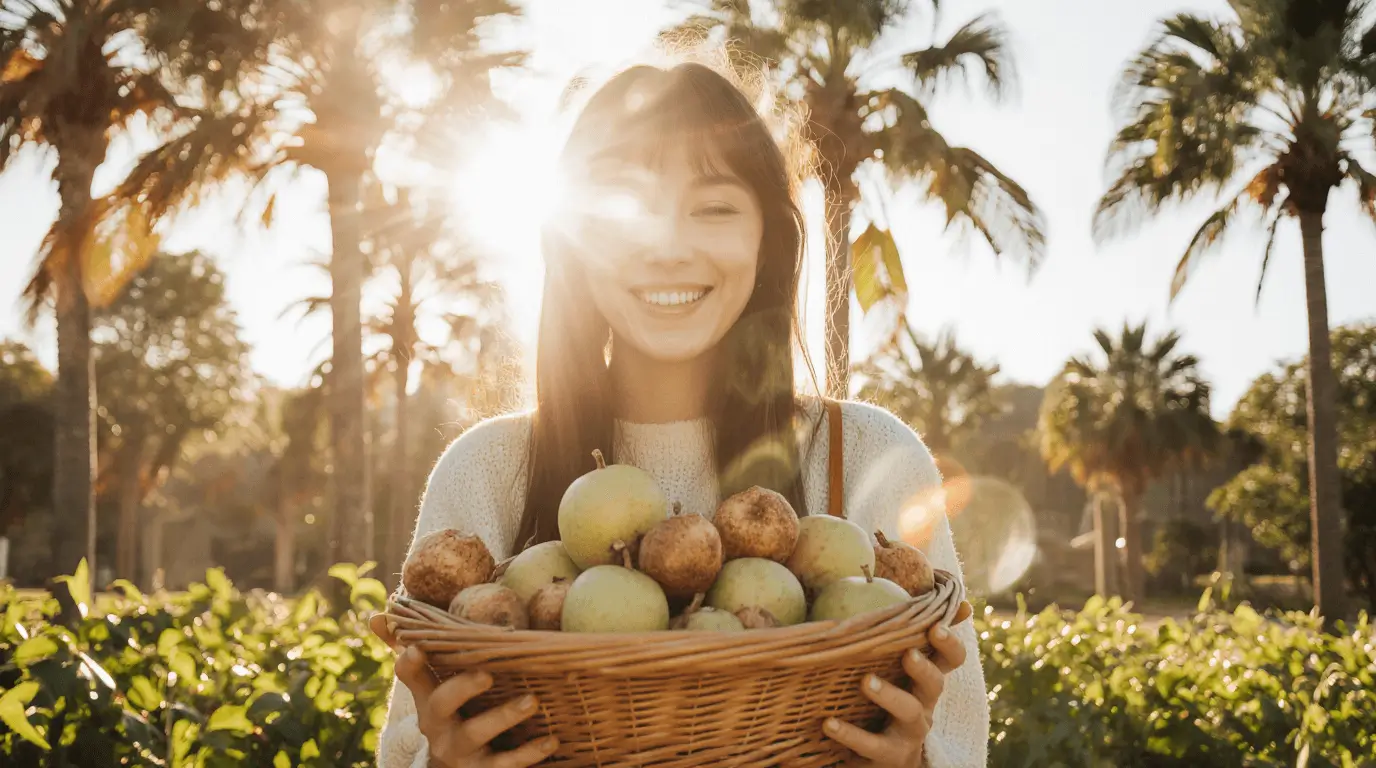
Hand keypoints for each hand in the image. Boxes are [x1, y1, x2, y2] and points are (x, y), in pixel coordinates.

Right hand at [392, 645, 558, 767]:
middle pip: (442, 704)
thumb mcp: (431, 687)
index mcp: (428, 699)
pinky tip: (550, 740)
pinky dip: (529, 752)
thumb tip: (377, 615)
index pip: (411, 677)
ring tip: (531, 701)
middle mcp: (440, 725)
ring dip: (504, 716)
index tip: (416, 647)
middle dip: (462, 687)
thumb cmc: (450, 713)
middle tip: (487, 674)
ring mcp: (461, 750)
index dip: (410, 663)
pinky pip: (506, 764)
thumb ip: (412, 652)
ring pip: (477, 733)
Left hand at [821, 600, 972, 766]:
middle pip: (935, 685)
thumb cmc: (884, 700)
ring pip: (909, 713)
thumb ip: (898, 632)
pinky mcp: (886, 756)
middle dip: (924, 669)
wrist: (882, 760)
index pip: (950, 658)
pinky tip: (829, 723)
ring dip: (890, 696)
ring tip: (866, 682)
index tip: (936, 625)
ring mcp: (908, 733)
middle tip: (908, 654)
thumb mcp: (892, 667)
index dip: (949, 643)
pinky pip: (871, 746)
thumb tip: (907, 586)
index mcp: (925, 679)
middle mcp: (924, 704)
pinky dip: (850, 734)